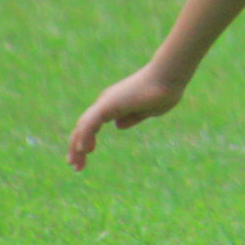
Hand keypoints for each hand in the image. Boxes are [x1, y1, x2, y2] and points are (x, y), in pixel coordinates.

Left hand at [66, 64, 185, 169]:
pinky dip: (84, 137)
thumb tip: (118, 125)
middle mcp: (106, 102)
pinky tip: (83, 150)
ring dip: (77, 146)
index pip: (93, 124)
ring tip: (75, 164)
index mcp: (115, 104)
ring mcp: (106, 102)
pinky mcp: (108, 104)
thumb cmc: (164, 92)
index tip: (87, 154)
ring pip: (83, 126)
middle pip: (84, 127)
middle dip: (77, 147)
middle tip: (75, 166)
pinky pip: (90, 124)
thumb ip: (132, 118)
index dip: (87, 140)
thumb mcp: (147, 111)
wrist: (169, 79)